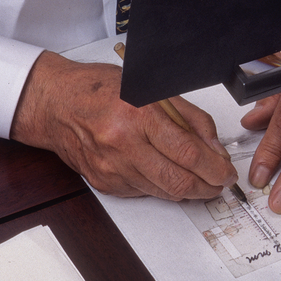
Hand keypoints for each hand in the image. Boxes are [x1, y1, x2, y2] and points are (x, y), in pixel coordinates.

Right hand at [11, 51, 236, 199]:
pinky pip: (143, 192)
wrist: (54, 104)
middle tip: (218, 183)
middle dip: (207, 187)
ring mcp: (111, 168)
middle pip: (178, 181)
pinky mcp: (104, 183)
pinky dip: (160, 186)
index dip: (215, 168)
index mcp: (137, 115)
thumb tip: (213, 146)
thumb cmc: (97, 89)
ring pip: (162, 192)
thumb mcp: (150, 88)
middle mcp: (122, 145)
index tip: (226, 172)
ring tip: (198, 179)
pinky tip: (164, 173)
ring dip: (186, 189)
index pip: (187, 152)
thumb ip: (187, 117)